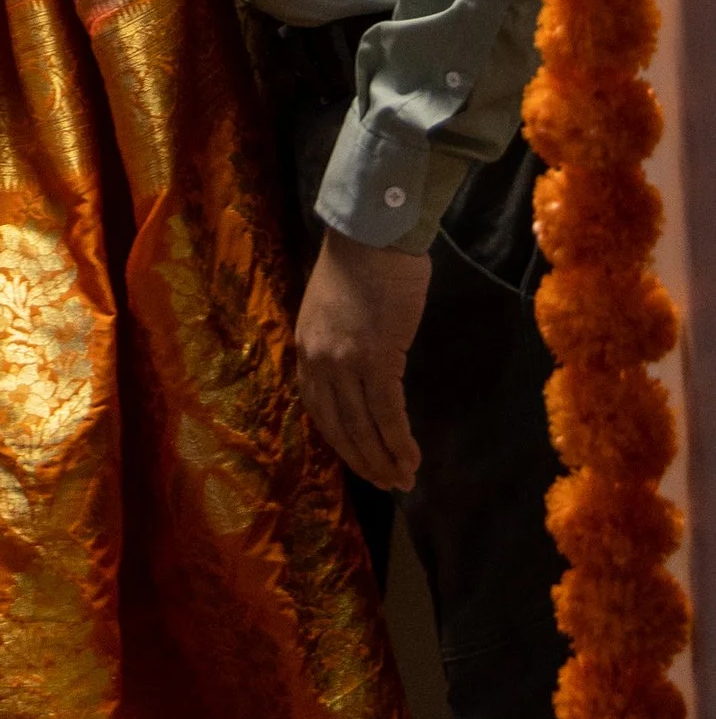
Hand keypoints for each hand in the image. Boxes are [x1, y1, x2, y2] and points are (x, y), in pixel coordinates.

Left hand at [294, 229, 430, 489]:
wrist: (372, 234)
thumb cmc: (361, 263)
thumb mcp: (334, 308)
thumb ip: (340, 342)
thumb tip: (361, 370)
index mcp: (306, 347)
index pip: (317, 408)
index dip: (340, 439)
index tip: (358, 458)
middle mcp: (319, 360)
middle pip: (338, 425)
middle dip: (363, 460)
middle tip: (386, 483)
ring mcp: (346, 362)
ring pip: (363, 426)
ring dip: (384, 459)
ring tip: (403, 480)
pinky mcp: (377, 359)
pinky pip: (388, 413)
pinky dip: (399, 442)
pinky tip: (411, 459)